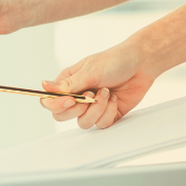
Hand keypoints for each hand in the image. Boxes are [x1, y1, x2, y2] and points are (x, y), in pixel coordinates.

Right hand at [39, 42, 155, 129]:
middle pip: (62, 116)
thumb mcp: (90, 71)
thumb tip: (44, 86)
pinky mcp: (106, 114)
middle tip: (90, 97)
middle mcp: (77, 97)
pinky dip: (109, 112)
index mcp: (67, 84)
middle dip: (78, 109)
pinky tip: (114, 98)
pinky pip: (101, 124)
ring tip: (106, 93)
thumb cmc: (115, 61)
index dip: (57, 105)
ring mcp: (91, 107)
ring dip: (97, 109)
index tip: (71, 100)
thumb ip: (68, 84)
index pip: (50, 101)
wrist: (141, 64)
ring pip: (83, 122)